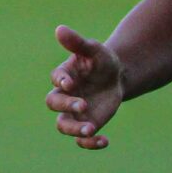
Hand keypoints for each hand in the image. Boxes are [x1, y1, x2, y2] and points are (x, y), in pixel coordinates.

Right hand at [46, 24, 126, 149]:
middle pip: (54, 104)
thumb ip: (77, 43)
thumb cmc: (101, 61)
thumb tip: (59, 29)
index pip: (56, 80)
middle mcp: (64, 95)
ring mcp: (73, 112)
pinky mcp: (86, 124)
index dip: (61, 82)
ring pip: (63, 126)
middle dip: (66, 106)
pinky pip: (81, 139)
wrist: (117, 77)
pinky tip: (104, 141)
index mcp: (64, 75)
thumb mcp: (93, 49)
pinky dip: (90, 143)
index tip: (70, 84)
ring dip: (75, 129)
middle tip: (83, 105)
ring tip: (91, 129)